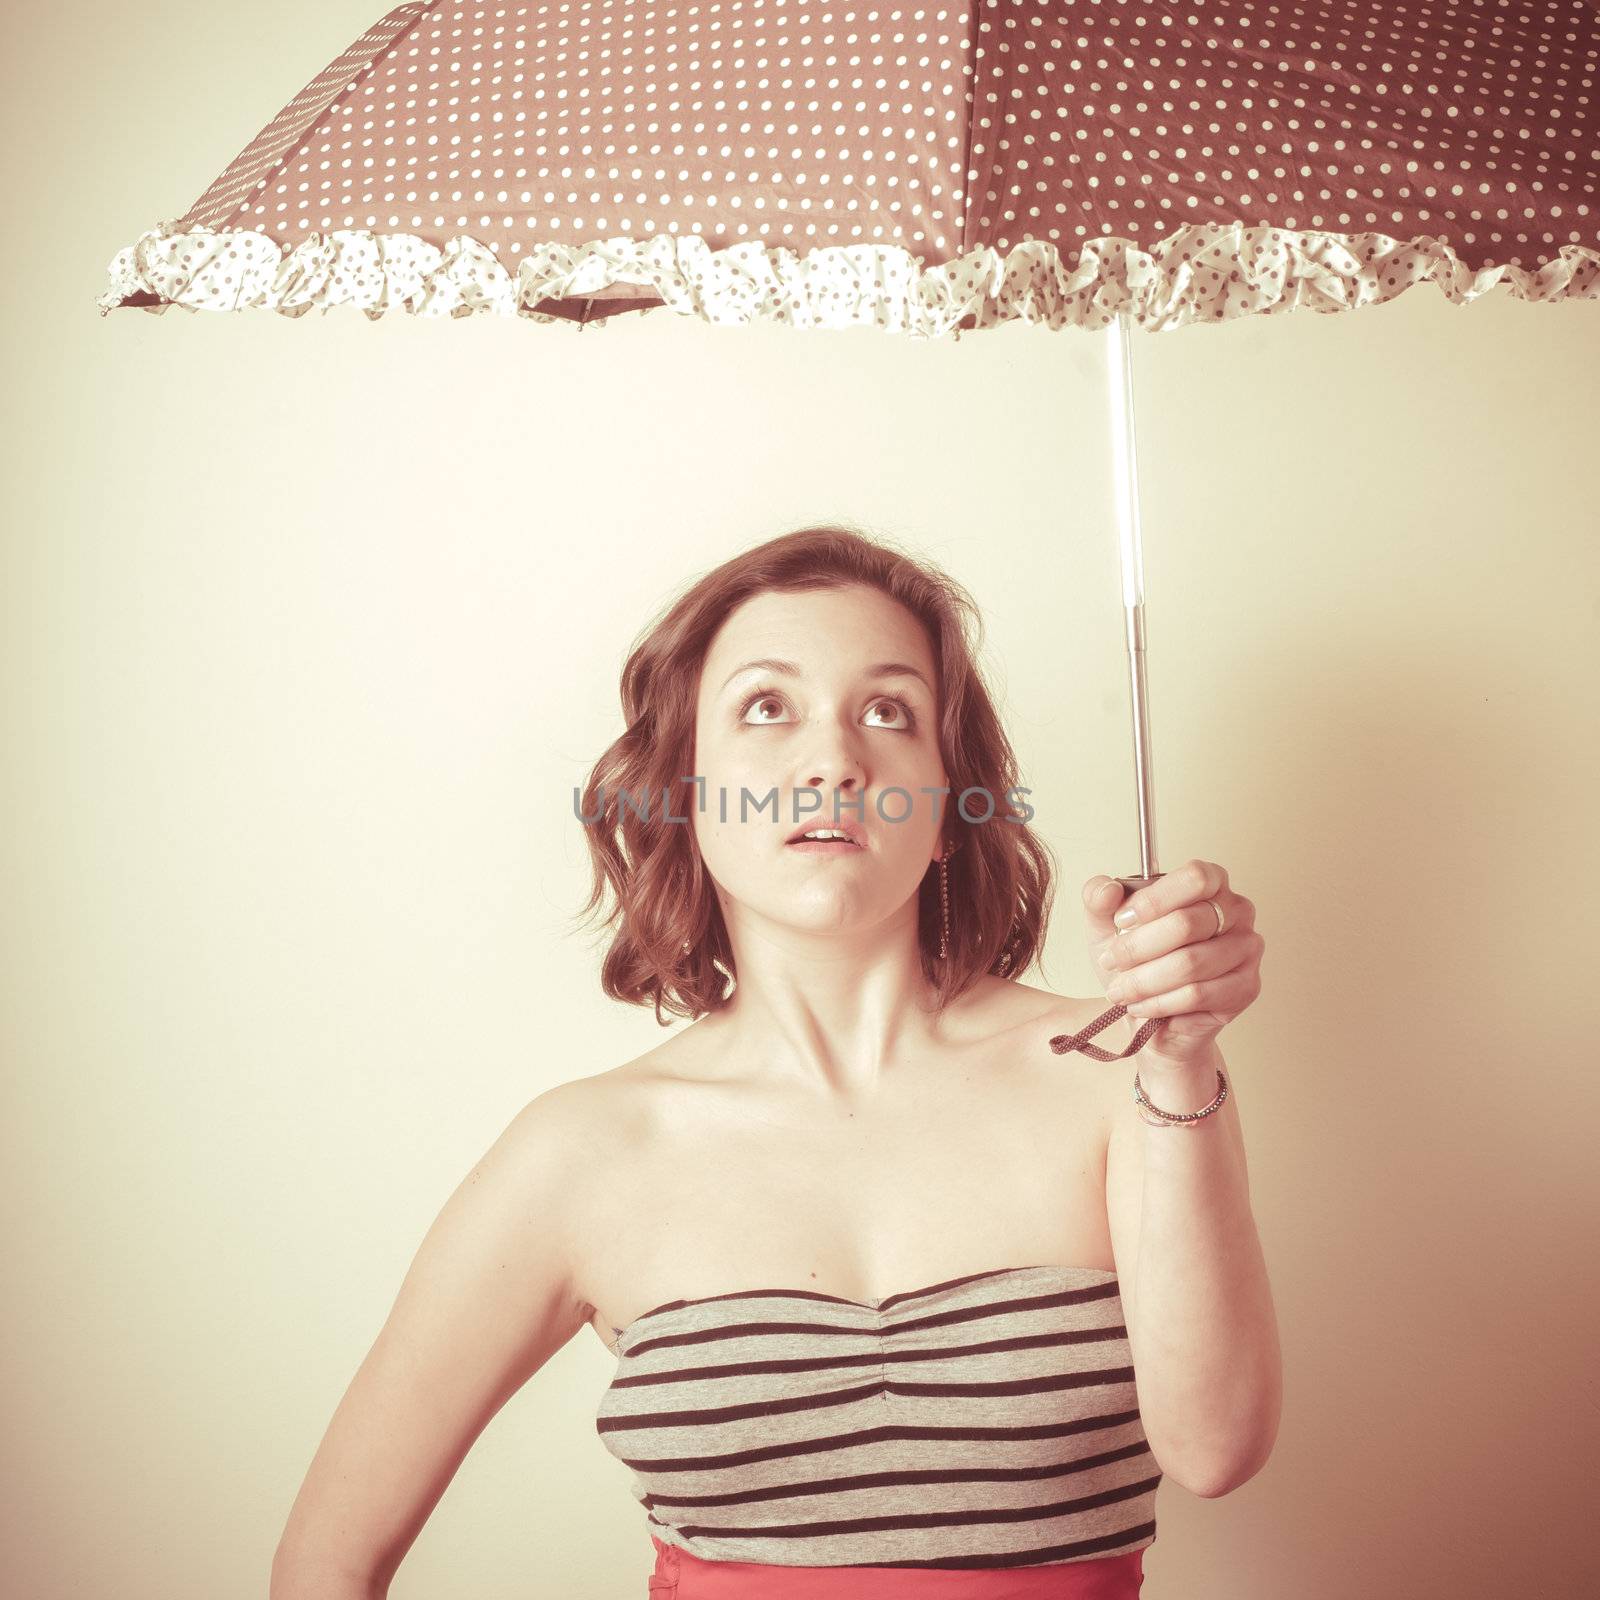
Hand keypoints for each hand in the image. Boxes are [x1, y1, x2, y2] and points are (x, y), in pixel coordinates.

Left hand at [1082, 859, 1263, 1068]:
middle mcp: (1237, 910)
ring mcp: (1247, 949)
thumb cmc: (1134, 957)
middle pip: (1187, 924)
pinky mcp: (1246, 987)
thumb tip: (1106, 889)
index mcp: (1210, 881)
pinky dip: (1160, 1003)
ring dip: (1144, 981)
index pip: (1194, 878)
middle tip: (1110, 962)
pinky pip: (1198, 995)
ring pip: (1190, 963)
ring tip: (1120, 991)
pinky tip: (1141, 1006)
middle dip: (1137, 948)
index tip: (1120, 922)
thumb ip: (1098, 898)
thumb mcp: (1105, 923)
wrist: (1146, 1006)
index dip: (1154, 901)